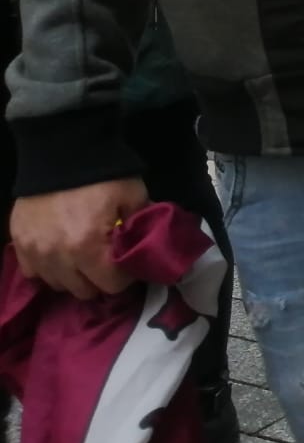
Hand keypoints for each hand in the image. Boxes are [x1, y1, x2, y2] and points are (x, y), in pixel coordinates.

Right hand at [11, 178, 147, 299]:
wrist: (61, 151)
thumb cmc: (102, 175)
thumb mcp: (133, 196)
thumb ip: (140, 225)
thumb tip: (144, 245)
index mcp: (88, 246)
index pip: (110, 285)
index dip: (125, 278)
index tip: (128, 265)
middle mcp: (58, 256)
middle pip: (83, 291)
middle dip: (100, 280)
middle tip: (107, 262)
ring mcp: (35, 252)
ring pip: (57, 285)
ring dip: (73, 277)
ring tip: (84, 259)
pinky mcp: (19, 244)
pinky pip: (33, 273)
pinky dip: (48, 269)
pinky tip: (60, 254)